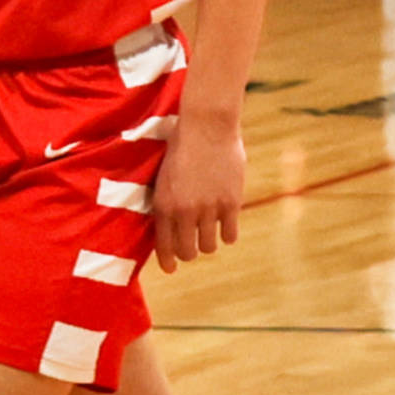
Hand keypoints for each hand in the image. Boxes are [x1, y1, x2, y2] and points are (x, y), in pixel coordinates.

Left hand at [150, 104, 245, 265]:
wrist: (206, 125)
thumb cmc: (181, 145)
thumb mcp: (163, 175)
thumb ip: (167, 202)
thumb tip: (169, 228)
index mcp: (163, 204)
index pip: (164, 246)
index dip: (168, 261)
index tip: (170, 269)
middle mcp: (184, 211)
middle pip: (189, 252)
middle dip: (189, 252)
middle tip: (192, 246)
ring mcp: (209, 209)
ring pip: (209, 247)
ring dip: (208, 241)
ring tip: (208, 229)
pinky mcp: (231, 204)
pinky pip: (230, 235)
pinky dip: (227, 232)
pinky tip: (225, 224)